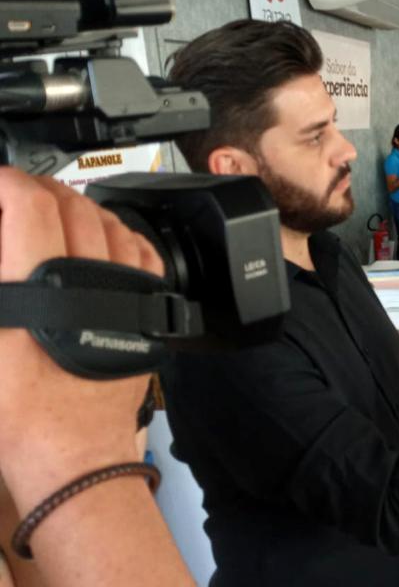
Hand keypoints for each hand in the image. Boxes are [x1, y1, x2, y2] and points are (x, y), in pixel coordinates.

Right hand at [0, 170, 163, 471]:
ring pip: (109, 221)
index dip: (5, 183)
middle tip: (12, 196)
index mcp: (38, 286)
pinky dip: (120, 233)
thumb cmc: (18, 414)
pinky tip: (102, 236)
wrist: (72, 453)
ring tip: (52, 213)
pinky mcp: (147, 309)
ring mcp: (124, 292)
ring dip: (78, 206)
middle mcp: (88, 281)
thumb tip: (3, 248)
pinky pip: (142, 251)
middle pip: (71, 204)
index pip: (29, 205)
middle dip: (37, 190)